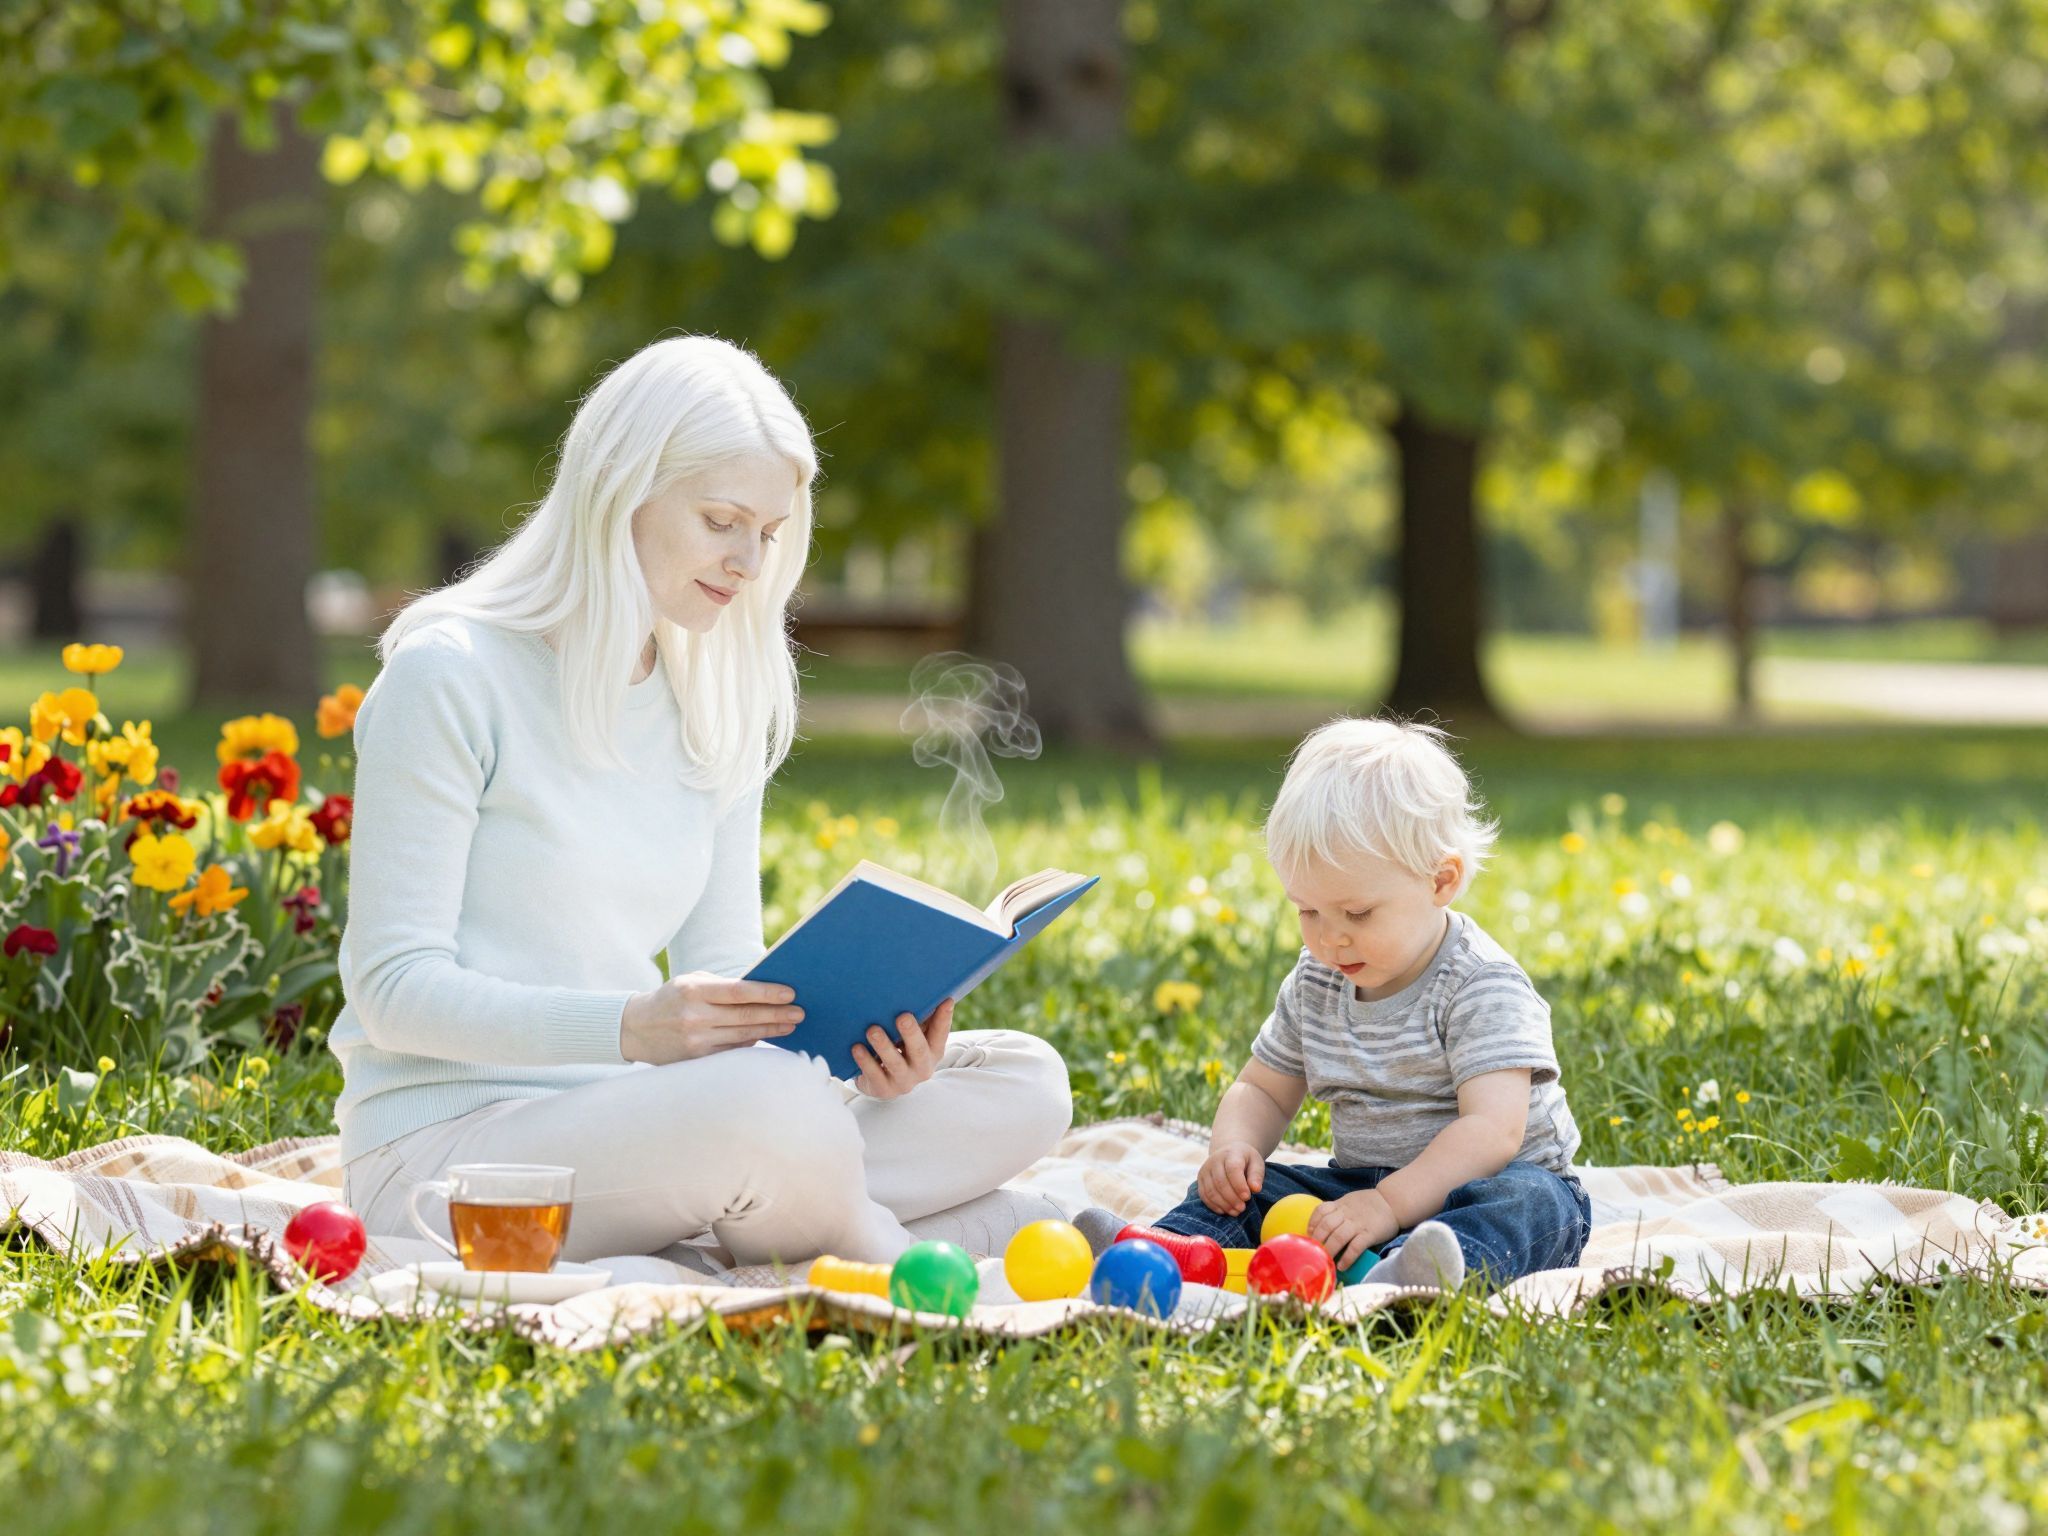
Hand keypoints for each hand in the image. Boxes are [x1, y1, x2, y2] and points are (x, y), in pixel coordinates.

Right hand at [619, 971, 804, 1065]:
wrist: (636, 1028)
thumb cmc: (672, 998)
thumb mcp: (691, 982)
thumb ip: (723, 986)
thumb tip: (764, 992)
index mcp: (693, 991)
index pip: (738, 992)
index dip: (767, 993)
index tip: (790, 994)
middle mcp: (694, 1017)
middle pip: (745, 1016)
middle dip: (776, 1014)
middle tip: (799, 1013)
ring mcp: (695, 1042)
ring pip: (743, 1037)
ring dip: (770, 1031)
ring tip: (789, 1025)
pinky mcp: (696, 1060)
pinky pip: (732, 1052)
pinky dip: (751, 1043)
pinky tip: (765, 1037)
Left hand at [851, 997, 954, 1098]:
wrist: (883, 1084)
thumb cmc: (900, 1051)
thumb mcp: (912, 1038)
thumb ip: (919, 1020)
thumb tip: (918, 989)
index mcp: (933, 1051)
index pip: (941, 1034)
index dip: (944, 1018)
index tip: (946, 1000)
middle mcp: (922, 1068)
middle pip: (919, 1050)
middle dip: (911, 1033)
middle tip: (903, 1016)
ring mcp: (903, 1081)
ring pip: (894, 1063)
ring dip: (884, 1045)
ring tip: (872, 1030)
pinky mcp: (884, 1089)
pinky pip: (874, 1074)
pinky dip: (865, 1061)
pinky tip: (856, 1047)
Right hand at [1197, 1141, 1264, 1215]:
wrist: (1229, 1152)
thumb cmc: (1245, 1160)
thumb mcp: (1256, 1163)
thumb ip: (1256, 1176)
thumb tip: (1255, 1189)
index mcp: (1231, 1154)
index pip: (1233, 1169)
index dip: (1239, 1185)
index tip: (1247, 1197)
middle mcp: (1214, 1160)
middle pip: (1220, 1182)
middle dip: (1232, 1198)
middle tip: (1242, 1208)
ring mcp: (1205, 1170)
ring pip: (1211, 1191)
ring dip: (1223, 1204)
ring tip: (1236, 1212)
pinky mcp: (1200, 1179)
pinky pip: (1204, 1195)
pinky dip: (1214, 1205)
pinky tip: (1224, 1211)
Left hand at [1308, 1189, 1398, 1268]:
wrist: (1393, 1201)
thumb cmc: (1370, 1204)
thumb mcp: (1350, 1201)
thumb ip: (1338, 1210)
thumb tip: (1322, 1225)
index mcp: (1341, 1205)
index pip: (1321, 1211)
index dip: (1312, 1223)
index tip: (1309, 1234)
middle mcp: (1347, 1213)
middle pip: (1326, 1226)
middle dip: (1317, 1240)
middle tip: (1313, 1252)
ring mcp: (1358, 1224)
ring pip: (1338, 1237)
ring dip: (1329, 1251)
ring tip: (1325, 1262)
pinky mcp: (1369, 1234)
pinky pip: (1355, 1247)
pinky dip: (1347, 1257)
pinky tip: (1342, 1266)